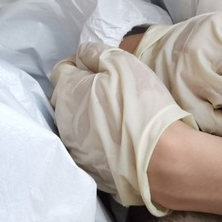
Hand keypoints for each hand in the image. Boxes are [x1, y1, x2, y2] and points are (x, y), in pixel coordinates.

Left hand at [50, 43, 195, 214]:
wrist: (160, 158)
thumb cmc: (141, 104)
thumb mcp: (121, 63)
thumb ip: (95, 53)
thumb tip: (83, 55)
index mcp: (67, 92)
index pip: (61, 70)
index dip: (79, 65)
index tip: (97, 68)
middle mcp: (63, 120)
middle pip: (64, 98)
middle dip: (79, 91)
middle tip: (108, 91)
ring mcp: (74, 148)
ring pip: (73, 124)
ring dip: (87, 116)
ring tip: (114, 116)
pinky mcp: (88, 168)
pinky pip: (86, 147)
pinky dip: (96, 140)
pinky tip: (117, 138)